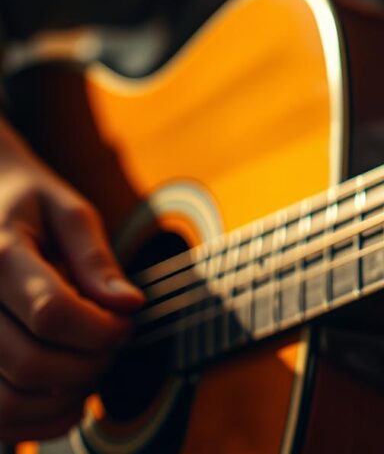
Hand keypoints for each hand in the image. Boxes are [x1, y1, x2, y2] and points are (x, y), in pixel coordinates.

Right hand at [0, 120, 143, 441]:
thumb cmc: (28, 204)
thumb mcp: (68, 212)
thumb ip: (97, 260)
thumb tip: (132, 305)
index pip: (52, 313)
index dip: (103, 330)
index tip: (127, 322)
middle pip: (31, 363)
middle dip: (90, 365)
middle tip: (114, 346)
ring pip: (7, 398)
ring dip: (65, 397)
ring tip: (91, 368)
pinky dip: (38, 421)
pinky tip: (68, 399)